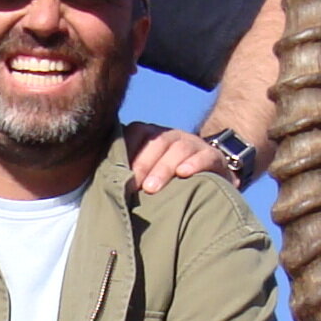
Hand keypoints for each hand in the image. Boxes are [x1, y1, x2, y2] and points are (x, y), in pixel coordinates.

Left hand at [125, 123, 241, 194]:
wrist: (209, 186)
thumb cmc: (168, 184)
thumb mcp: (147, 176)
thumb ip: (129, 174)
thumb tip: (105, 185)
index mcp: (154, 136)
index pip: (137, 131)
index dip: (127, 150)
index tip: (117, 174)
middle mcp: (173, 136)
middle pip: (157, 141)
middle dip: (142, 164)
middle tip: (133, 187)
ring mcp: (195, 144)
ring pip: (179, 148)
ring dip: (163, 168)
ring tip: (151, 188)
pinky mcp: (214, 157)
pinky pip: (206, 156)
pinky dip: (194, 164)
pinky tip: (183, 174)